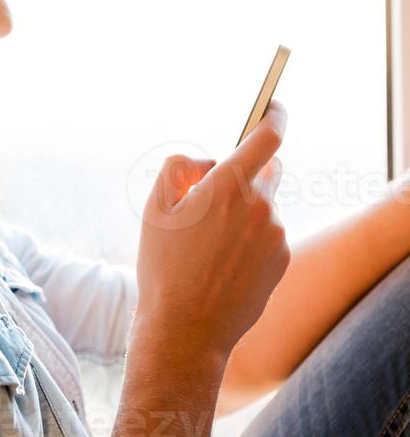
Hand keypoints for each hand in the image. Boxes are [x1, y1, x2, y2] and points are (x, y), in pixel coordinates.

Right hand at [131, 100, 290, 364]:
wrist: (186, 330)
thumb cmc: (164, 268)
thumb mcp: (154, 209)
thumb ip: (178, 168)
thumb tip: (206, 164)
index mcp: (228, 187)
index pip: (267, 136)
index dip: (273, 115)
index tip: (272, 107)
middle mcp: (260, 206)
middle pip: (266, 170)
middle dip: (244, 176)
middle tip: (212, 201)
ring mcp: (275, 234)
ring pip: (264, 206)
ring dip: (244, 213)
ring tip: (209, 247)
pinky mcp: (282, 259)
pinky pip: (268, 235)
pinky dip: (251, 240)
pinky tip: (224, 264)